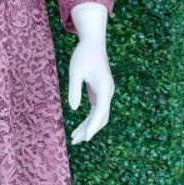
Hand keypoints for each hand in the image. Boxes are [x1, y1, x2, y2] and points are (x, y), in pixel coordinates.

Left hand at [67, 3, 113, 143]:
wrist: (93, 43)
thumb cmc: (83, 55)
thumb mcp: (75, 71)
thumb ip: (74, 89)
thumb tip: (74, 109)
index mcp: (104, 87)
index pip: (100, 111)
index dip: (93, 126)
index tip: (85, 138)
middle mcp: (108, 92)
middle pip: (102, 117)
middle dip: (90, 130)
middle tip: (75, 141)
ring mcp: (106, 93)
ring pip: (100, 115)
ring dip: (89, 127)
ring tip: (75, 138)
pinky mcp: (101, 92)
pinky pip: (97, 110)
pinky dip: (89, 120)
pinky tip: (80, 127)